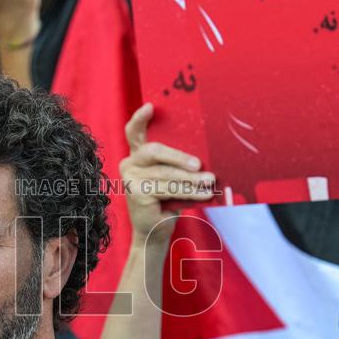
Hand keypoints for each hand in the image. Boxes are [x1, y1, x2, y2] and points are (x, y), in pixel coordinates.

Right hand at [120, 103, 214, 246]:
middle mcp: (129, 163)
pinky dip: (189, 192)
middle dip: (179, 157)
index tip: (150, 106)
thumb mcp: (171, 177)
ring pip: (165, 173)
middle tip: (199, 163)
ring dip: (190, 178)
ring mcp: (130, 179)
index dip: (140, 119)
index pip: (134, 132)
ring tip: (209, 181)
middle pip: (154, 151)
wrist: (154, 231)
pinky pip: (167, 189)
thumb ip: (177, 164)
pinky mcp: (136, 194)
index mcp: (137, 155)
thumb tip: (203, 157)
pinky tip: (204, 194)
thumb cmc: (166, 200)